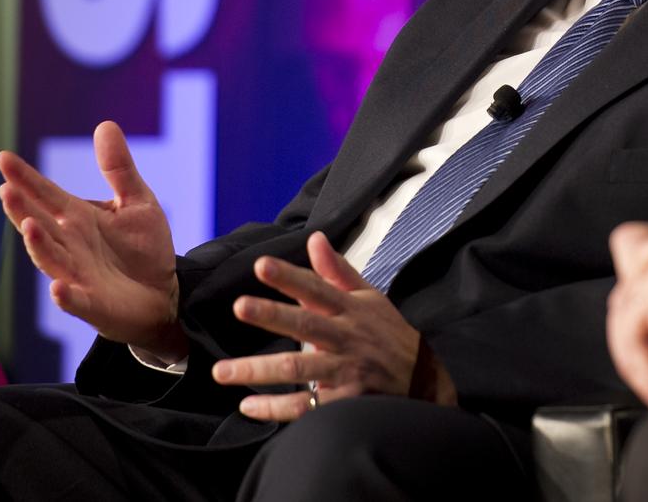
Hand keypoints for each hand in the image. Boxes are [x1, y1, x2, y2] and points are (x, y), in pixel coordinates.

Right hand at [0, 121, 184, 358]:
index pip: (45, 194)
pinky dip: (66, 295)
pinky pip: (75, 300)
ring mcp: (77, 274)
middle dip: (22, 209)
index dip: (24, 178)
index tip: (3, 157)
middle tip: (6, 189)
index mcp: (77, 218)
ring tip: (28, 225)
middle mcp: (70, 244)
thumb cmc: (143, 249)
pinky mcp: (92, 303)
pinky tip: (58, 287)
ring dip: (38, 244)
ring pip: (50, 258)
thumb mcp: (136, 201)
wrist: (162, 293)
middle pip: (39, 224)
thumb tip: (105, 124)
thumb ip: (118, 168)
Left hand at [212, 231, 454, 421]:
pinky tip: (248, 406)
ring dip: (259, 370)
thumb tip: (315, 238)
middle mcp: (348, 337)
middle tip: (239, 306)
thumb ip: (338, 270)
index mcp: (352, 308)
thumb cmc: (389, 334)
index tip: (260, 265)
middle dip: (272, 315)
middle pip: (307, 324)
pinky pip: (305, 407)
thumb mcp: (369, 297)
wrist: (425, 380)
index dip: (290, 276)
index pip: (318, 287)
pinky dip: (276, 408)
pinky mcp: (346, 401)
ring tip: (222, 371)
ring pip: (300, 369)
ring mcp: (347, 370)